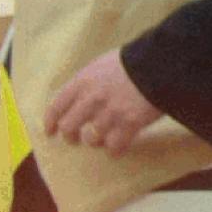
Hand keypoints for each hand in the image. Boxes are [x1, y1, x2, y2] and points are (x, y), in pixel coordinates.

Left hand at [43, 48, 164, 153]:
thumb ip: (89, 83)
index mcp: (82, 82)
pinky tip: (120, 146)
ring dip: (97, 141)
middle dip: (71, 136)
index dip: (51, 122)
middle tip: (77, 139)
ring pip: (92, 140)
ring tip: (105, 138)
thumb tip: (81, 100)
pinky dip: (115, 149)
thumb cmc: (133, 61)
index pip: (56, 106)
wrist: (159, 64)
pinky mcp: (129, 124)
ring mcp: (110, 113)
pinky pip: (114, 147)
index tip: (51, 132)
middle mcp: (91, 99)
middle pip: (69, 127)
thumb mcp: (103, 65)